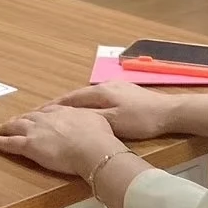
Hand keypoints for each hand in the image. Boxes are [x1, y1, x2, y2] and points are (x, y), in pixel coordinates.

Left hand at [0, 105, 123, 178]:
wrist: (92, 147)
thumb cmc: (99, 137)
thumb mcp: (97, 120)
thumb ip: (90, 118)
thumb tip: (92, 120)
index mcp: (64, 111)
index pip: (48, 111)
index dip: (40, 114)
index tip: (37, 115)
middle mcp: (47, 118)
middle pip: (30, 116)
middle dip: (22, 118)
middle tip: (15, 121)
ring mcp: (37, 130)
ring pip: (17, 126)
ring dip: (8, 127)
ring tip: (2, 128)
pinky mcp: (30, 145)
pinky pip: (11, 143)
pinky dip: (1, 142)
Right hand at [50, 83, 173, 140]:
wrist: (169, 112)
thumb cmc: (142, 119)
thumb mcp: (114, 122)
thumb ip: (92, 118)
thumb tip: (70, 116)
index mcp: (100, 93)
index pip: (70, 99)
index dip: (54, 106)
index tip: (38, 112)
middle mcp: (105, 85)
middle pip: (77, 95)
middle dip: (60, 103)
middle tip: (44, 112)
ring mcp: (116, 86)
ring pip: (87, 95)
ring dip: (73, 103)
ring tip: (61, 111)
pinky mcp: (125, 91)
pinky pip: (98, 96)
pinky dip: (86, 103)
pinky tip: (86, 108)